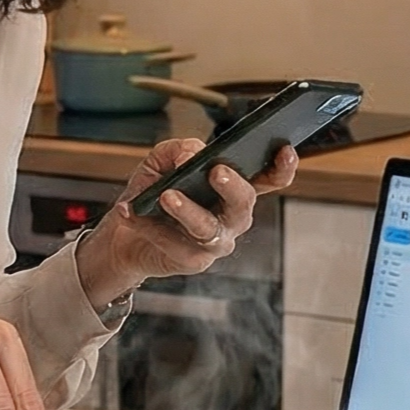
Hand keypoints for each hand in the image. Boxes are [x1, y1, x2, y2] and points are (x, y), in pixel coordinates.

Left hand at [78, 137, 298, 306]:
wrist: (125, 233)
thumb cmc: (152, 193)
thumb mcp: (161, 161)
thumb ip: (179, 149)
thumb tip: (192, 154)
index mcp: (234, 189)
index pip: (268, 179)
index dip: (282, 167)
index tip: (283, 148)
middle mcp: (232, 217)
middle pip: (243, 203)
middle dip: (232, 186)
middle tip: (216, 170)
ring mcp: (216, 242)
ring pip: (209, 228)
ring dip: (189, 210)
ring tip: (166, 195)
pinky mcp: (193, 261)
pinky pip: (174, 244)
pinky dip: (149, 226)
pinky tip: (131, 212)